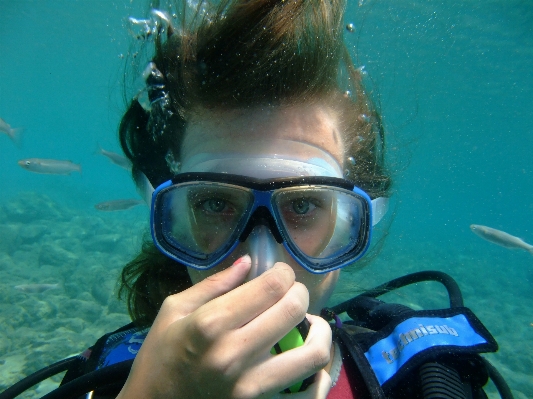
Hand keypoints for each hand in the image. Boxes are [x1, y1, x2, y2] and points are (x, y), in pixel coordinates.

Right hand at [116, 255, 331, 398]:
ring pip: (313, 353)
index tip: (279, 273)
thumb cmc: (160, 355)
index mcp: (211, 323)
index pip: (271, 286)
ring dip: (318, 331)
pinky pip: (309, 395)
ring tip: (307, 324)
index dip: (283, 272)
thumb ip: (214, 284)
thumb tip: (249, 262)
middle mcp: (234, 354)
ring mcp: (251, 387)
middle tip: (291, 293)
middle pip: (294, 310)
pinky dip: (318, 375)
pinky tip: (307, 360)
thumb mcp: (174, 310)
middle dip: (300, 292)